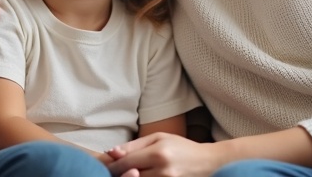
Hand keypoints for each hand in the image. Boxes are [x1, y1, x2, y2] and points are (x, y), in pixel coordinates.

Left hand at [107, 133, 226, 176]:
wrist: (208, 163)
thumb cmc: (182, 147)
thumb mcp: (159, 138)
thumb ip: (134, 145)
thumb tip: (111, 152)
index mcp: (158, 153)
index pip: (125, 163)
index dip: (111, 166)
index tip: (103, 166)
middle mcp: (163, 170)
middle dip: (118, 175)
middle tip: (110, 172)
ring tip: (125, 173)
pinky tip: (139, 175)